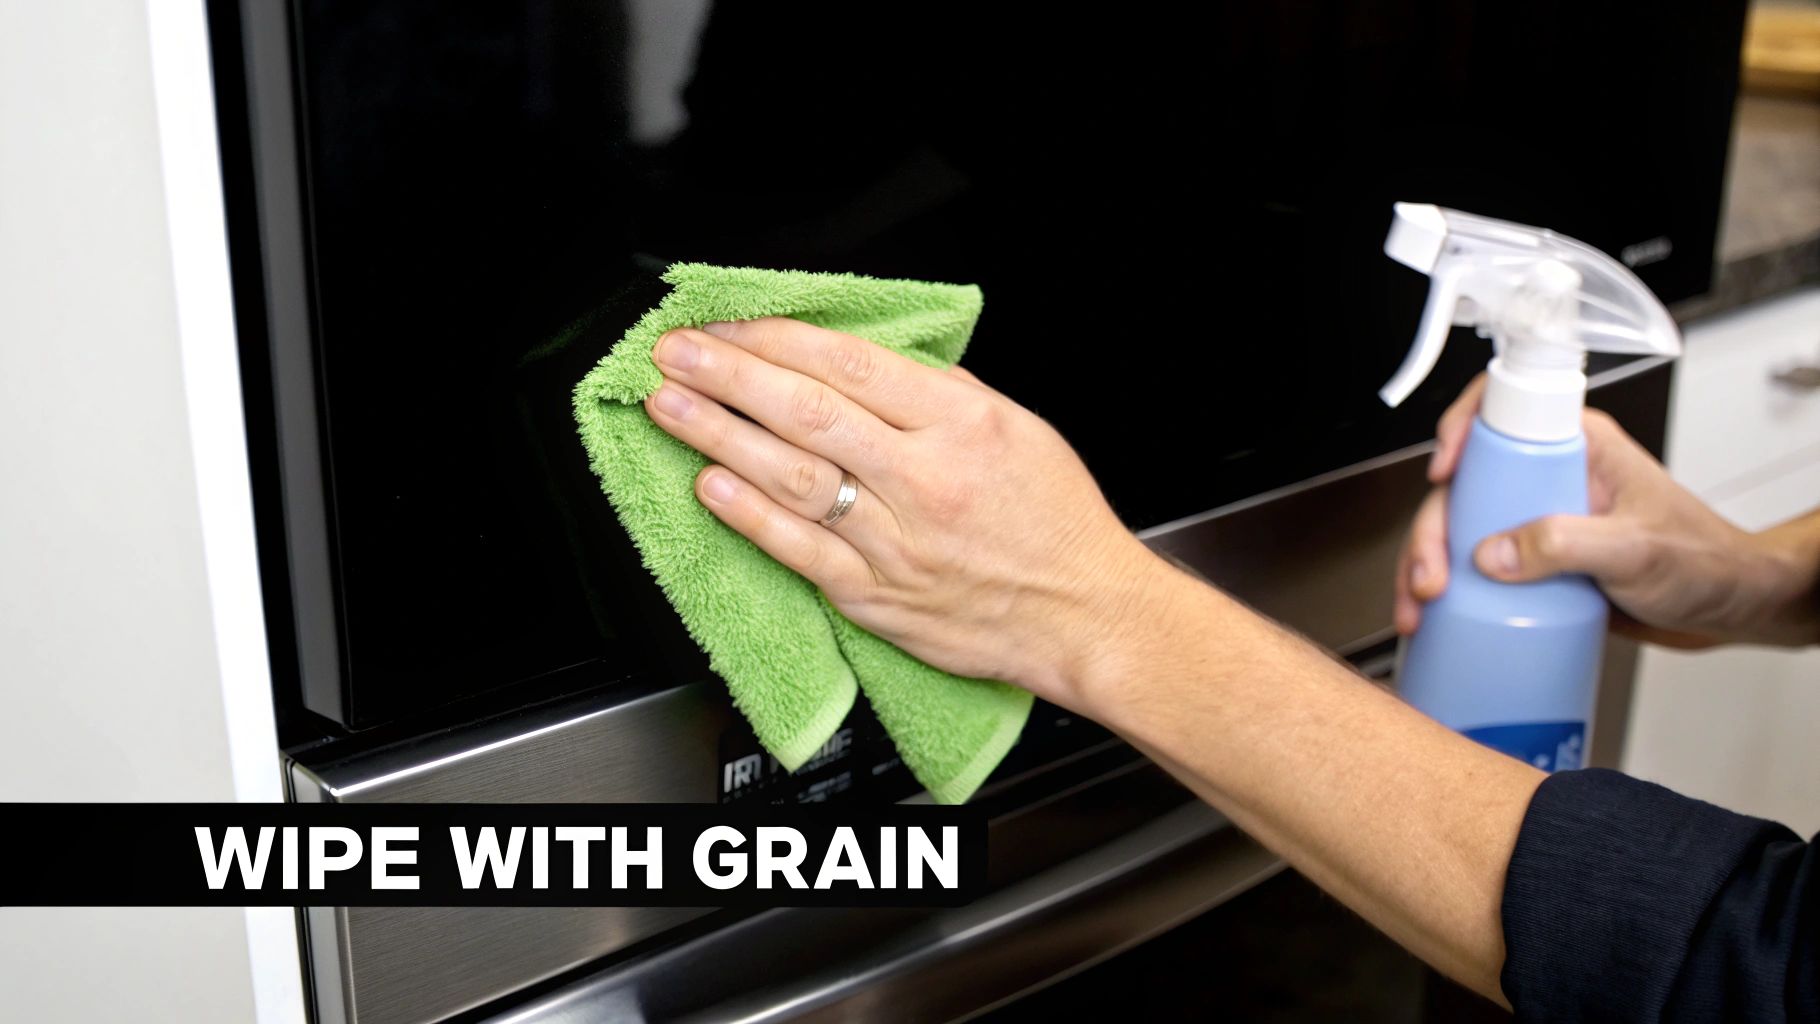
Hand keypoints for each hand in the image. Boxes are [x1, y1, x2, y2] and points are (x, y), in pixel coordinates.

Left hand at [642, 318, 1169, 705]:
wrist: (1088, 616)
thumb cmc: (1057, 525)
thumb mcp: (1020, 430)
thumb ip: (941, 394)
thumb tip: (862, 365)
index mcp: (963, 424)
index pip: (849, 365)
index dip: (777, 338)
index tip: (730, 324)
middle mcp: (925, 479)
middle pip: (807, 412)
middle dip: (728, 374)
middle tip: (674, 352)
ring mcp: (896, 542)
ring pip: (792, 476)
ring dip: (719, 434)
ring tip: (670, 405)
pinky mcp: (876, 598)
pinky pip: (800, 549)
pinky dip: (749, 515)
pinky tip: (709, 484)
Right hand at [1395, 375, 1819, 647]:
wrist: (1730, 608)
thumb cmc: (1704, 561)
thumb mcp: (1636, 548)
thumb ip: (1565, 545)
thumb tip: (1491, 554)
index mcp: (1576, 446)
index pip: (1501, 411)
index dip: (1459, 432)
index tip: (1443, 474)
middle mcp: (1549, 477)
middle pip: (1464, 485)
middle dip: (1431, 532)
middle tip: (1430, 578)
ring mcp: (1538, 520)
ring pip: (1461, 530)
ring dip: (1427, 568)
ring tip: (1421, 610)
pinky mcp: (1535, 562)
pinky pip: (1478, 568)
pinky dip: (1450, 592)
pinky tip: (1438, 617)